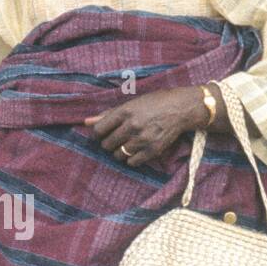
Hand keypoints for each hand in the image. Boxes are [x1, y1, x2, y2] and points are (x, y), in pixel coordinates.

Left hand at [85, 85, 215, 166]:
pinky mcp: (152, 150)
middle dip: (108, 143)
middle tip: (116, 139)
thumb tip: (86, 122)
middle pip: (107, 144)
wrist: (181, 109)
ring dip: (119, 152)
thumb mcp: (132, 103)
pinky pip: (132, 162)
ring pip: (118, 155)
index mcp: (125, 111)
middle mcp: (132, 125)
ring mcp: (142, 139)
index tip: (103, 134)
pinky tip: (136, 151)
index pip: (98, 130)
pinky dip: (131, 159)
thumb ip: (108, 114)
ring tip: (126, 145)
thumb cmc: (155, 103)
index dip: (98, 134)